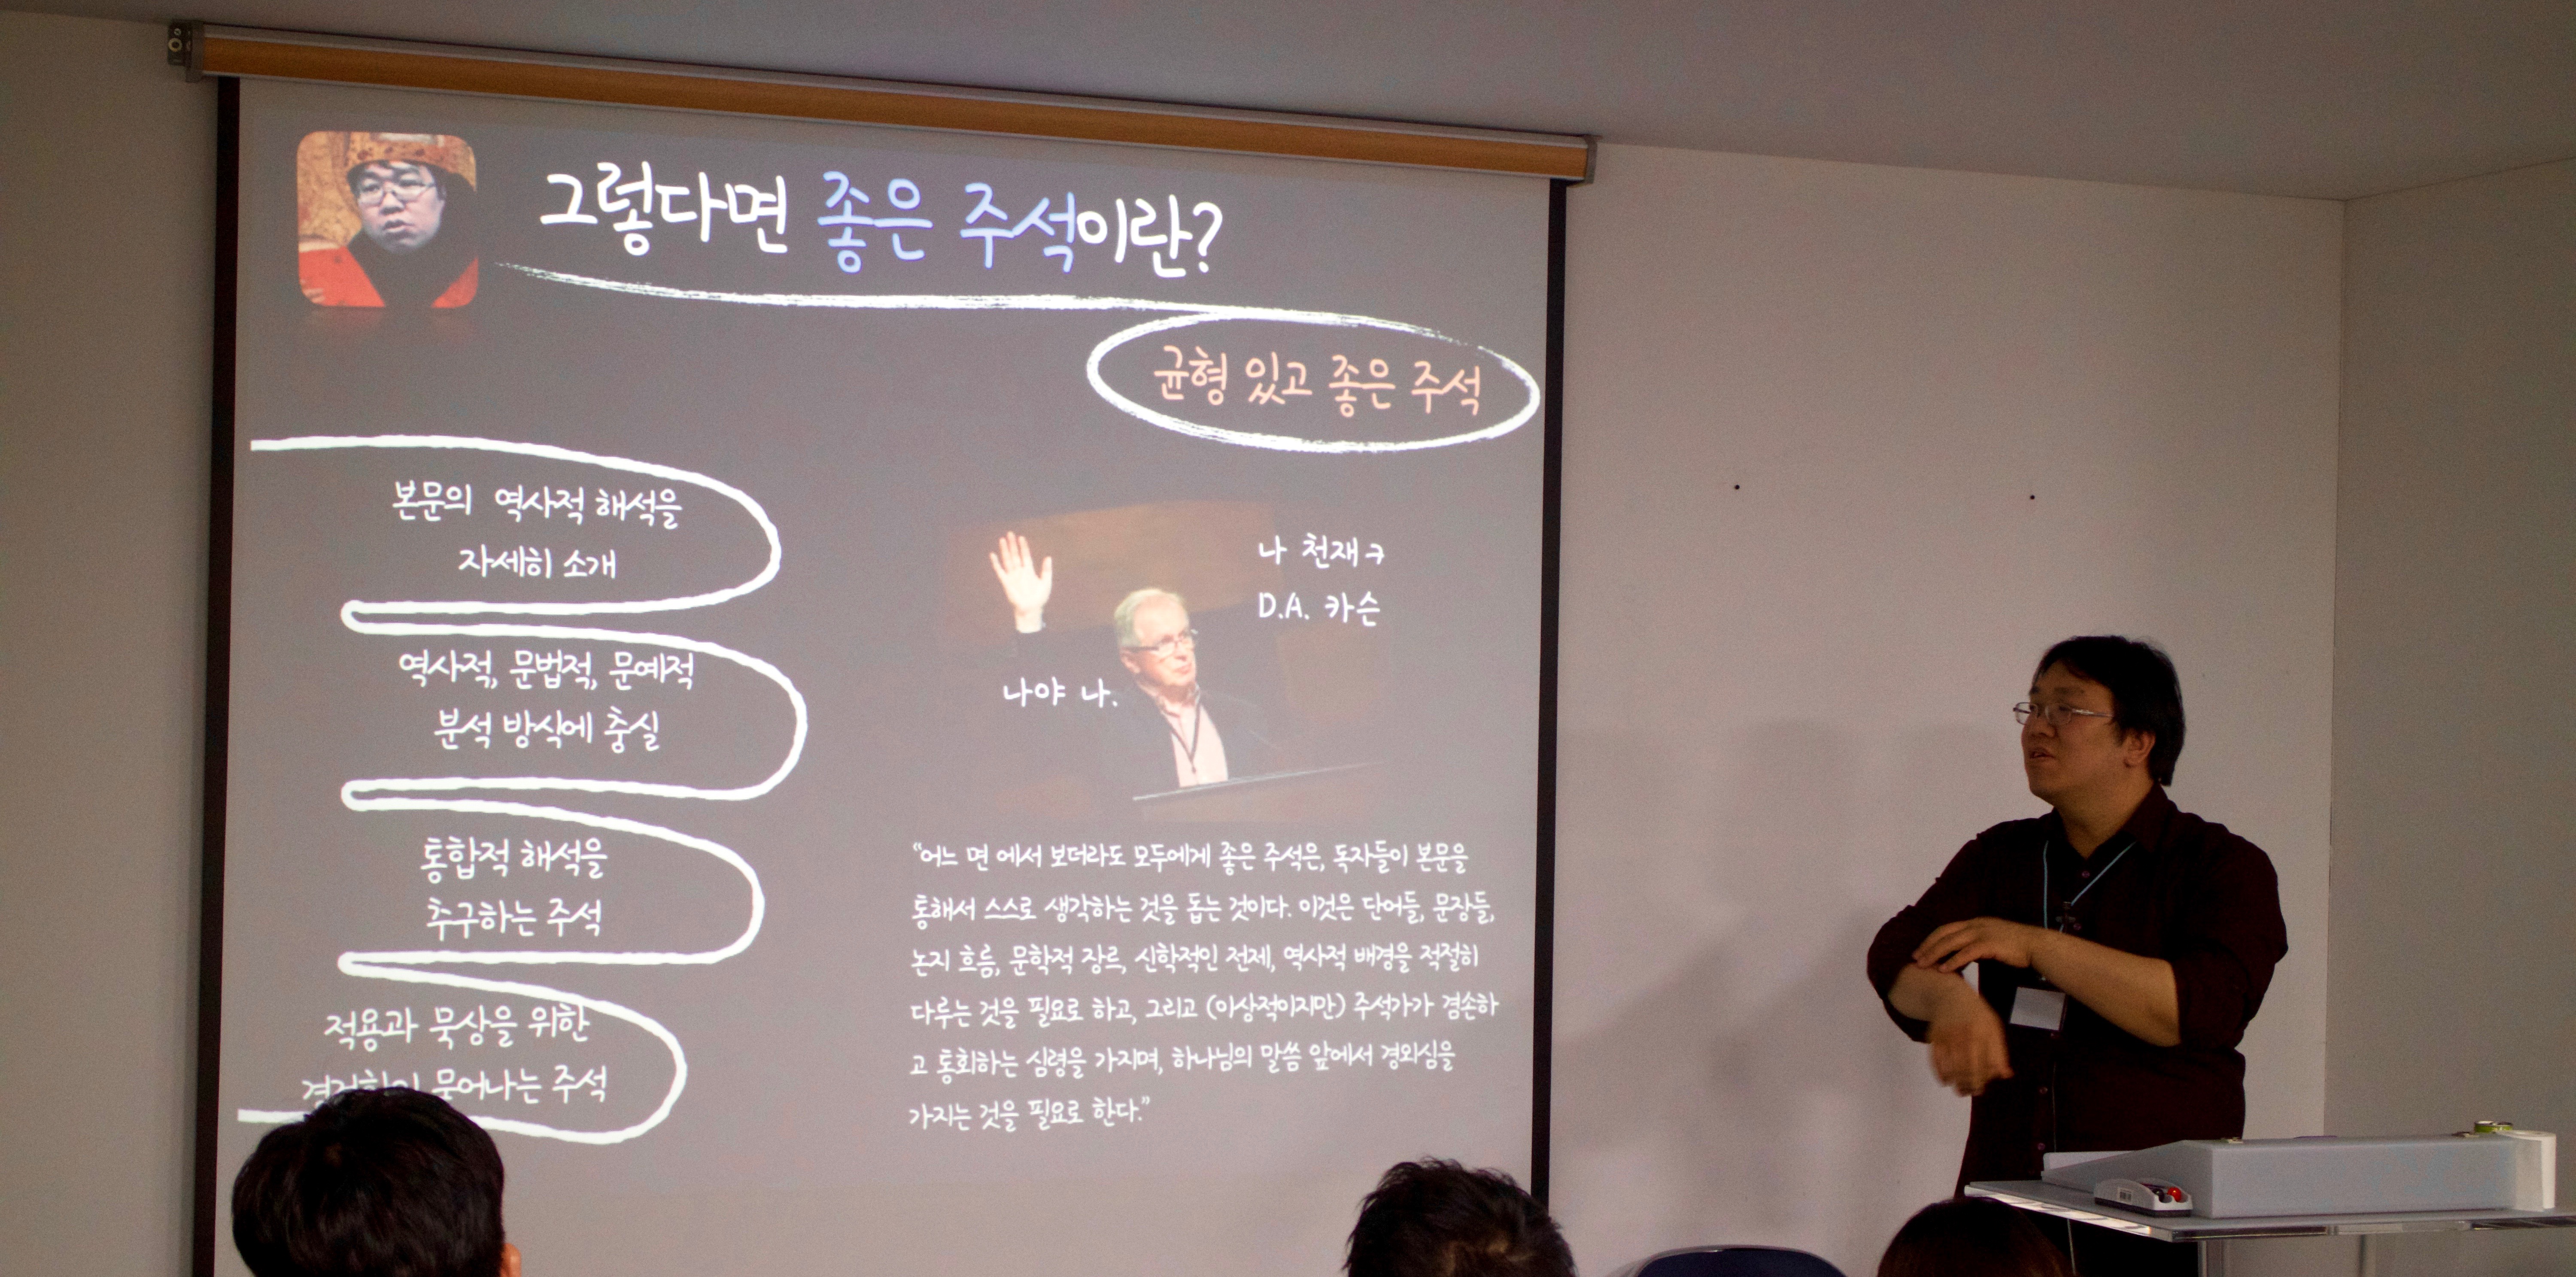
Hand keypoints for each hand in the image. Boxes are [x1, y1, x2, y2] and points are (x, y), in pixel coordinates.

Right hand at [988, 531, 1051, 632]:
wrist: (1031, 609)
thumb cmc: (1039, 598)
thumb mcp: (1046, 582)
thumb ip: (1046, 570)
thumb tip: (1048, 557)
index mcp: (1029, 571)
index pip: (1025, 556)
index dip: (1023, 547)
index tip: (1021, 537)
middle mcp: (1020, 572)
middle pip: (1015, 555)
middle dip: (1012, 544)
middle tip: (1010, 533)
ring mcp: (1012, 576)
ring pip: (1008, 560)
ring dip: (1005, 550)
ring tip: (1002, 539)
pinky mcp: (1006, 582)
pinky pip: (1000, 571)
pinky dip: (996, 563)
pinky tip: (993, 554)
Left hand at [1914, 916, 2052, 973]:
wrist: (2036, 945)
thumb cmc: (2014, 947)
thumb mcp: (1990, 941)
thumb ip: (1974, 946)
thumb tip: (1960, 955)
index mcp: (1975, 922)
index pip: (1946, 929)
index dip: (1931, 939)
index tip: (1919, 951)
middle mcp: (1976, 924)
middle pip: (1944, 934)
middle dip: (1927, 946)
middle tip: (1915, 959)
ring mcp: (1982, 933)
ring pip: (1951, 942)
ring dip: (1935, 954)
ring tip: (1923, 965)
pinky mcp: (1989, 944)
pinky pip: (1966, 953)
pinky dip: (1953, 961)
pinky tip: (1944, 970)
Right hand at [1926, 991, 2013, 1096]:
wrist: (1950, 995)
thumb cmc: (1976, 1015)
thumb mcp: (1994, 1028)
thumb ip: (1999, 1052)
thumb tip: (2006, 1075)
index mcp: (1985, 1032)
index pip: (1989, 1063)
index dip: (1987, 1077)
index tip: (1984, 1085)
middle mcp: (1967, 1034)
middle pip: (1970, 1067)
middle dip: (1971, 1084)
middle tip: (1972, 1091)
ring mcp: (1949, 1036)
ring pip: (1953, 1067)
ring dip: (1957, 1083)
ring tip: (1960, 1090)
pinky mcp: (1934, 1038)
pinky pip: (1937, 1060)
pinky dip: (1941, 1074)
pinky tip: (1945, 1081)